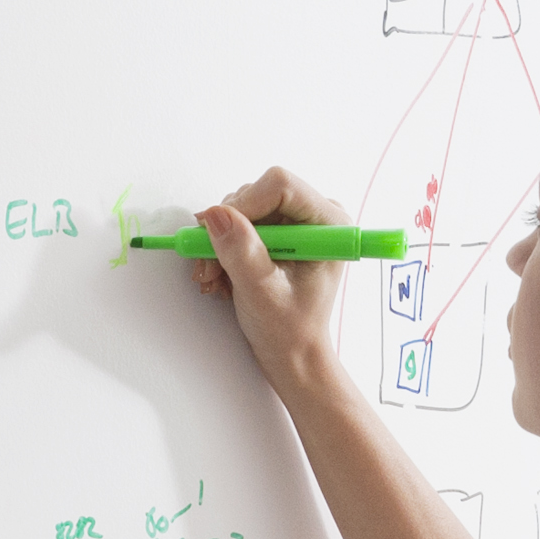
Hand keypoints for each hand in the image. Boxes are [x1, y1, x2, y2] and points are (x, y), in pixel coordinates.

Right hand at [189, 164, 356, 401]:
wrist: (292, 352)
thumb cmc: (290, 330)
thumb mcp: (262, 292)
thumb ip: (241, 252)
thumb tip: (216, 215)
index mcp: (329, 224)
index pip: (280, 185)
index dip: (243, 205)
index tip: (217, 236)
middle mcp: (314, 215)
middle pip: (257, 194)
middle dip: (226, 230)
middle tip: (210, 269)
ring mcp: (294, 222)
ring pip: (242, 208)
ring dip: (219, 243)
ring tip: (215, 279)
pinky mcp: (276, 231)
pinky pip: (238, 223)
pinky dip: (221, 248)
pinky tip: (220, 275)